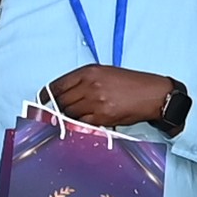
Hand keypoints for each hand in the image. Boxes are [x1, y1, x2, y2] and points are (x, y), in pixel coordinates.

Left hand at [48, 64, 176, 132]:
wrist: (153, 94)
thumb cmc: (132, 83)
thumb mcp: (106, 73)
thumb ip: (85, 80)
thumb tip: (66, 93)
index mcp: (89, 72)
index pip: (58, 85)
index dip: (47, 95)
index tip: (43, 100)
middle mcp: (90, 85)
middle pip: (61, 101)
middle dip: (58, 109)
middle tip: (59, 113)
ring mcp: (95, 101)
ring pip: (69, 114)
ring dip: (68, 118)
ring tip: (75, 118)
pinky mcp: (102, 116)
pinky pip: (81, 123)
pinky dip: (79, 125)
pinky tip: (84, 124)